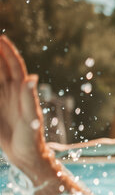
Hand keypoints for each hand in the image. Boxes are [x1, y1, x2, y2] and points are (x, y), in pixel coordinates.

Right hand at [0, 36, 47, 173]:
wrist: (26, 156)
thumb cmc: (32, 139)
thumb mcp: (31, 119)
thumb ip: (29, 99)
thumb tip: (31, 77)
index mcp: (22, 92)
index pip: (14, 66)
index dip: (8, 52)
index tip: (1, 37)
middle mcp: (12, 92)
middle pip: (1, 67)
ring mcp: (2, 100)